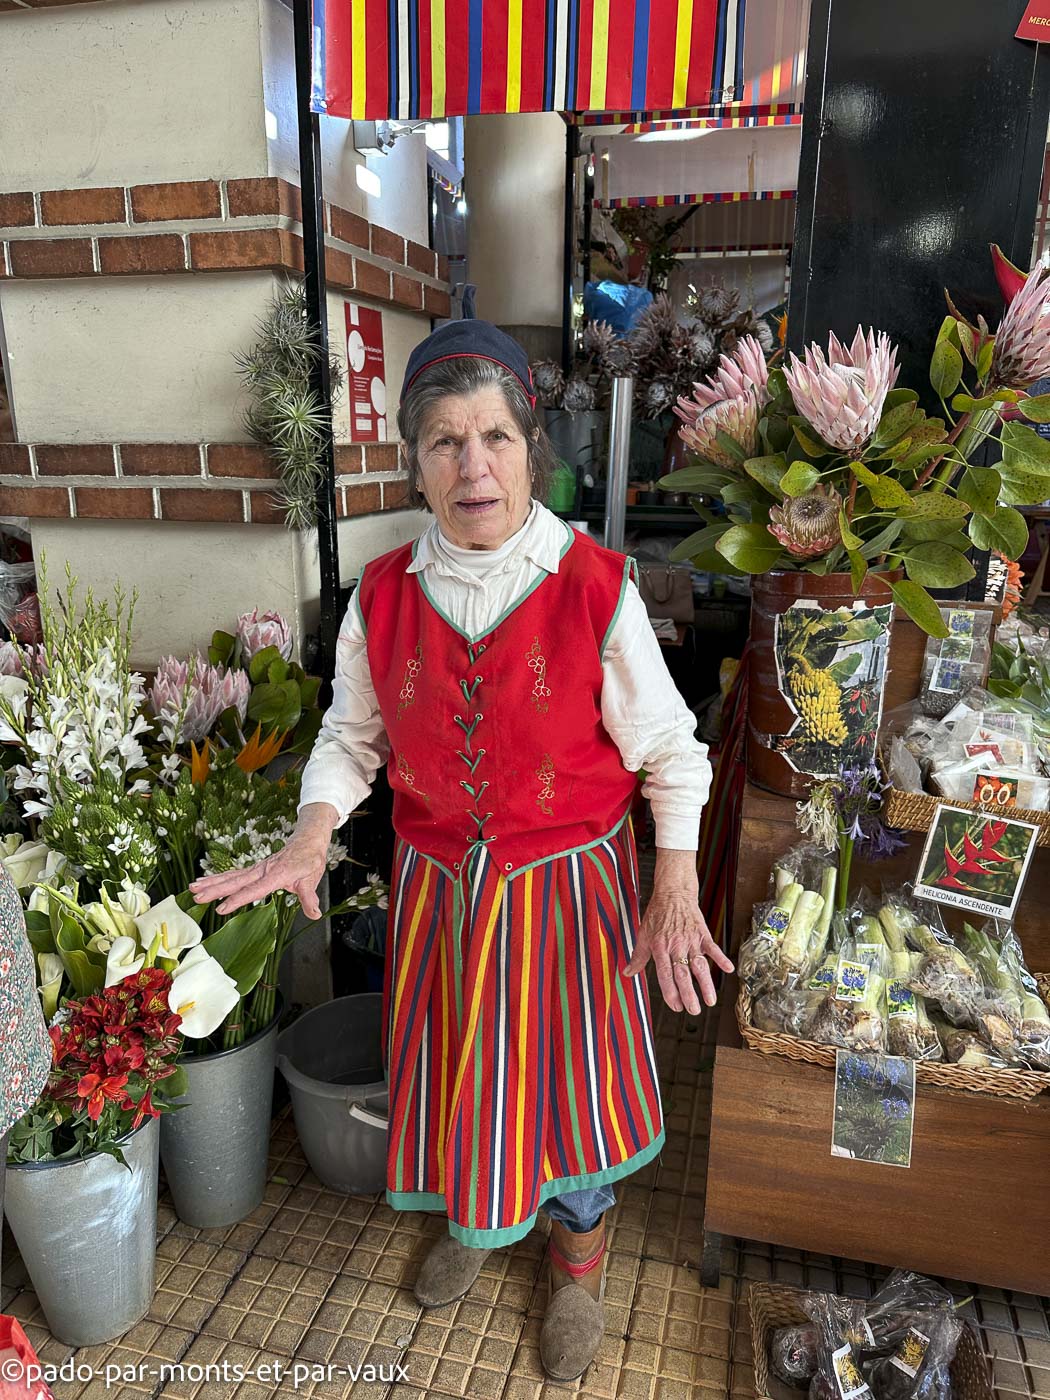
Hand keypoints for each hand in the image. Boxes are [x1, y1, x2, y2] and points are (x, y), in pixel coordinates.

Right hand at [189, 800, 339, 920]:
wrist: (307, 841)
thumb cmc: (309, 860)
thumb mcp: (312, 879)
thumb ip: (309, 897)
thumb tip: (313, 913)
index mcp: (276, 875)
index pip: (254, 890)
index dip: (238, 900)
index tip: (221, 909)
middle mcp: (262, 870)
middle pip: (235, 881)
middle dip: (215, 889)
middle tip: (196, 896)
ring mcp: (256, 869)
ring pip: (230, 876)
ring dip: (211, 882)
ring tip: (192, 887)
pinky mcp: (254, 869)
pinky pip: (233, 874)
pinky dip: (218, 877)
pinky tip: (204, 881)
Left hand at [623, 888, 734, 1015]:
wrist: (673, 893)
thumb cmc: (657, 914)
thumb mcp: (643, 934)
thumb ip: (638, 957)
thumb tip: (627, 973)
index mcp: (660, 947)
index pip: (665, 974)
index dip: (670, 992)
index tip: (676, 1006)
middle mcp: (676, 945)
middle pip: (683, 974)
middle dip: (689, 994)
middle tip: (693, 1010)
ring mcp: (691, 940)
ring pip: (699, 965)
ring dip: (706, 984)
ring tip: (710, 1001)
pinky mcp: (703, 934)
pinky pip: (713, 948)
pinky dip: (721, 958)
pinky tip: (729, 969)